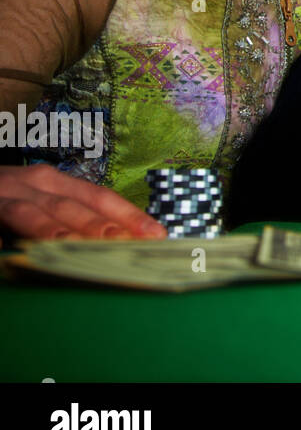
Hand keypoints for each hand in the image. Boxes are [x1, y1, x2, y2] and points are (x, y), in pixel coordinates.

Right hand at [0, 164, 166, 239]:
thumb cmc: (8, 196)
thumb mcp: (42, 198)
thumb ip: (71, 214)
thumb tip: (118, 238)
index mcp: (55, 181)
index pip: (99, 197)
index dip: (127, 214)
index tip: (157, 234)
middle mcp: (33, 184)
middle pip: (70, 206)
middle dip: (97, 225)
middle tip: (122, 243)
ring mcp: (3, 196)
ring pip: (31, 213)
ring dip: (54, 230)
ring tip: (75, 246)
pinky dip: (0, 238)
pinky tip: (7, 248)